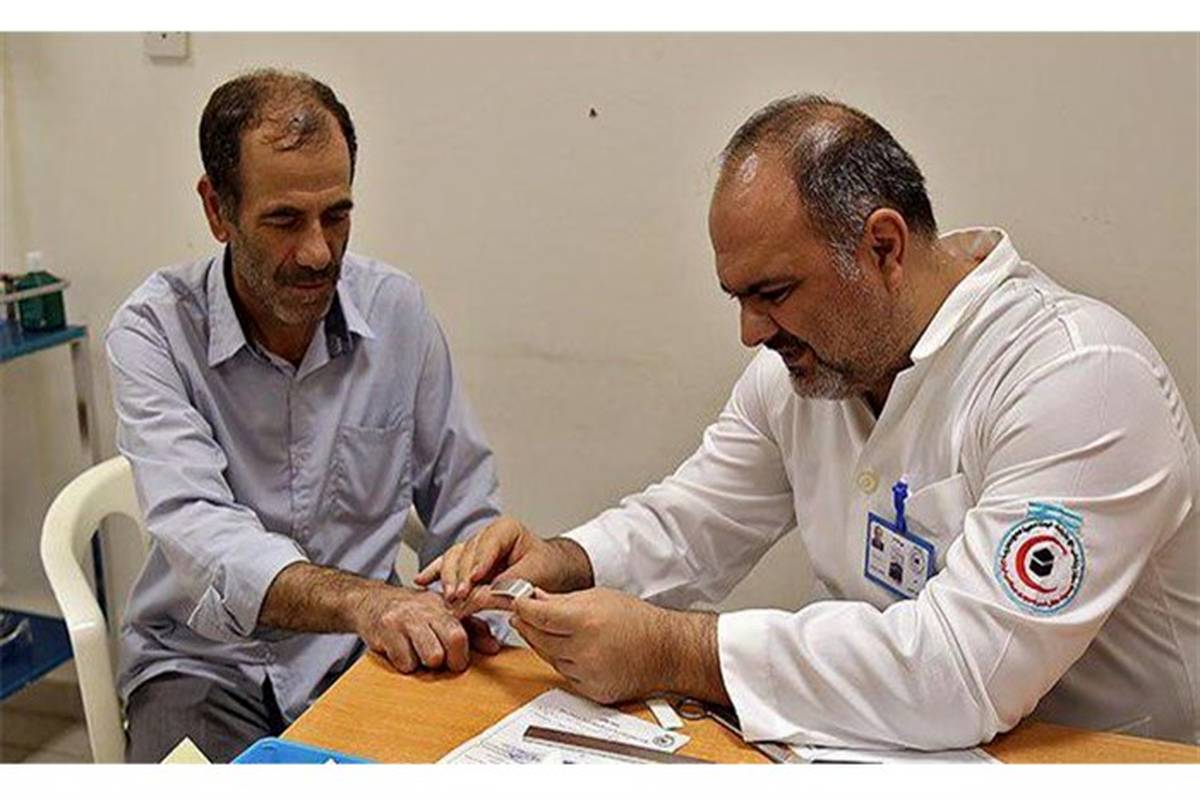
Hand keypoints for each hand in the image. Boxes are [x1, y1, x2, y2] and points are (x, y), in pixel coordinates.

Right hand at [354, 587, 499, 673]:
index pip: (463, 631)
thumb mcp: (443, 613)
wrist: (371, 601)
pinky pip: (405, 663)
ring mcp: (405, 619)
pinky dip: (405, 664)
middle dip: (449, 661)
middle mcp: (426, 609)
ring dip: (425, 663)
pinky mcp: (385, 631)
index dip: (464, 654)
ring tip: (420, 653)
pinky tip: (402, 652)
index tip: (460, 660)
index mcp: (444, 605)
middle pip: (452, 642)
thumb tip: (494, 647)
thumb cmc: (412, 611)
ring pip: (430, 657)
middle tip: (442, 661)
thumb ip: (472, 629)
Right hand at [414, 516, 592, 604]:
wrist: (551, 572)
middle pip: (467, 552)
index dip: (480, 562)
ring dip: (449, 578)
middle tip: (459, 595)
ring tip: (448, 595)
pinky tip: (422, 580)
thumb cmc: (548, 568)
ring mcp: (473, 548)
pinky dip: (434, 572)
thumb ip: (510, 584)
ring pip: (453, 558)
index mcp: (506, 529)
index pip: (488, 544)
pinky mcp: (465, 563)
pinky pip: (446, 565)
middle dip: (462, 575)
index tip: (475, 579)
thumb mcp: (536, 575)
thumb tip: (483, 597)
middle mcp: (486, 535)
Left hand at [509, 588, 675, 704]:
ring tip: (555, 631)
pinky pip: (564, 675)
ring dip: (546, 644)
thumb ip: (562, 600)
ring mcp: (588, 674)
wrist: (665, 650)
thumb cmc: (636, 620)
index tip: (516, 603)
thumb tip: (534, 598)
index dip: (523, 609)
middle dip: (527, 626)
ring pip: (549, 659)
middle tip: (523, 616)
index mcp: (586, 622)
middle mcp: (585, 650)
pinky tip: (574, 650)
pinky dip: (564, 662)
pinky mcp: (592, 691)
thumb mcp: (598, 597)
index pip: (539, 616)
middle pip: (539, 639)